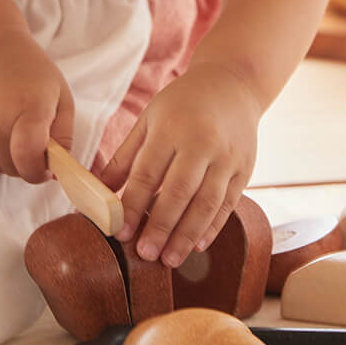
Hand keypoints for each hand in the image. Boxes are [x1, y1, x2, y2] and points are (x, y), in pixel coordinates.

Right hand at [0, 29, 74, 183]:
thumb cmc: (31, 70)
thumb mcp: (61, 95)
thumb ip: (64, 134)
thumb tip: (56, 168)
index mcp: (30, 107)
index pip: (27, 156)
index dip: (38, 171)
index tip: (45, 168)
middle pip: (12, 167)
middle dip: (26, 165)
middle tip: (33, 145)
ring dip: (8, 161)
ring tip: (14, 135)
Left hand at [99, 62, 259, 267]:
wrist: (233, 85)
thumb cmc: (184, 103)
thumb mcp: (149, 118)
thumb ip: (125, 156)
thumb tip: (99, 192)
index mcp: (171, 128)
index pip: (148, 173)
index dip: (132, 206)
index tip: (120, 232)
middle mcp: (202, 142)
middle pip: (179, 192)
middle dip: (160, 226)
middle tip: (144, 254)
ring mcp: (227, 157)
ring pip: (206, 203)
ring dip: (187, 234)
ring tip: (169, 259)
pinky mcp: (245, 168)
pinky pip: (229, 203)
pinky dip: (214, 227)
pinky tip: (198, 245)